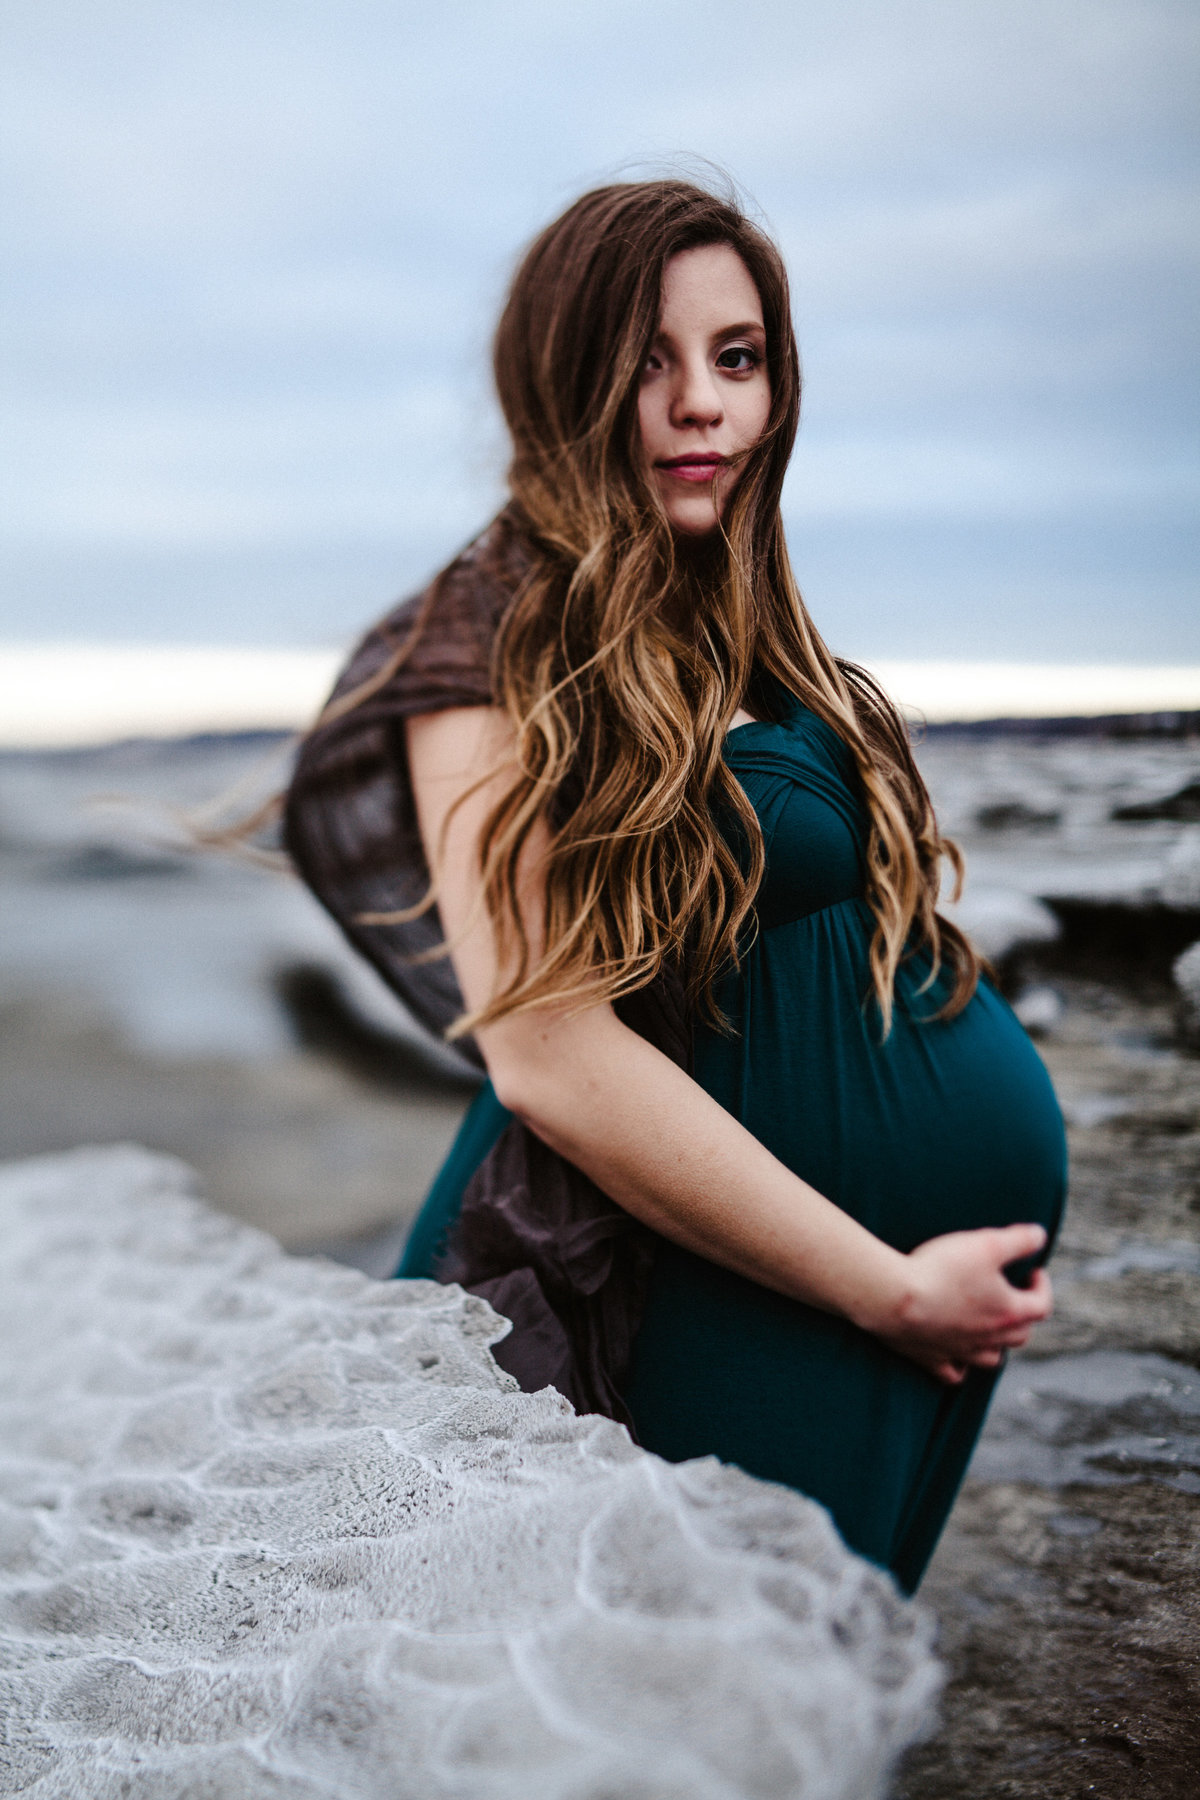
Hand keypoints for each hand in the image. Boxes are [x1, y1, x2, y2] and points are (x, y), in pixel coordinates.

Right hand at [875, 1223, 1052, 1385]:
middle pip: (1021, 1334)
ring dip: (998, 1343)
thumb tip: (1040, 1236)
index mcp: (1009, 1312)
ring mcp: (962, 1352)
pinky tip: (958, 1355)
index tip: (1033, 1271)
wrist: (894, 1297)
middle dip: (1023, 1314)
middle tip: (1012, 1293)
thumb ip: (1019, 1240)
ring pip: (993, 1358)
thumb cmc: (941, 1269)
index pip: (1042, 1305)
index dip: (1043, 1287)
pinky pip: (955, 1373)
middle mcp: (990, 1338)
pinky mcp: (933, 1359)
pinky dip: (961, 1366)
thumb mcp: (986, 1243)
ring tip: (989, 1325)